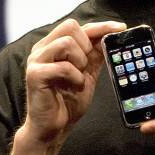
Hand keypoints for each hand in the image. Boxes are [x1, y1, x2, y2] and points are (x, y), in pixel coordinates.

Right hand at [22, 19, 125, 144]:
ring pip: (66, 42)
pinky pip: (63, 66)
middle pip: (70, 26)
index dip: (100, 26)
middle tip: (86, 64)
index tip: (120, 28)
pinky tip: (74, 86)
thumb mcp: (87, 72)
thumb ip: (95, 53)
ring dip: (80, 61)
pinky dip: (75, 77)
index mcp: (53, 45)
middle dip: (86, 45)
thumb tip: (112, 35)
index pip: (78, 26)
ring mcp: (36, 60)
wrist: (54, 128)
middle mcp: (42, 49)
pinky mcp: (35, 75)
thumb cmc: (68, 100)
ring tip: (78, 77)